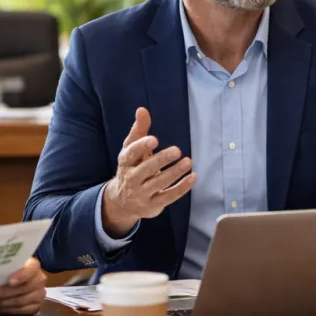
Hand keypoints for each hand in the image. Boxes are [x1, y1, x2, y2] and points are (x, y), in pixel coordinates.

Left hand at [0, 257, 46, 314]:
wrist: (18, 281)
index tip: (9, 281)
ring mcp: (39, 294)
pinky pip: (22, 311)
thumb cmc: (8, 271)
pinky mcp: (36, 307)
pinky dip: (8, 310)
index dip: (21, 275)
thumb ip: (1, 266)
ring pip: (22, 301)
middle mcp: (40, 279)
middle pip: (24, 288)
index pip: (31, 269)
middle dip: (4, 293)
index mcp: (33, 265)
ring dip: (3, 303)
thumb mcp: (6, 265)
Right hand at [102, 107, 195, 235]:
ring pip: (159, 183)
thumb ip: (139, 130)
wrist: (122, 202)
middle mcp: (131, 179)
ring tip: (188, 162)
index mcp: (125, 162)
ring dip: (174, 172)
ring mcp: (141, 194)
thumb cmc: (131, 168)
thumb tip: (142, 110)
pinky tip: (193, 177)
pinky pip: (168, 196)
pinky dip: (181, 188)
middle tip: (177, 150)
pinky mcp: (153, 205)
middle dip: (161, 160)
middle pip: (146, 169)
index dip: (141, 146)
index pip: (130, 153)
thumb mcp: (131, 150)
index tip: (154, 140)